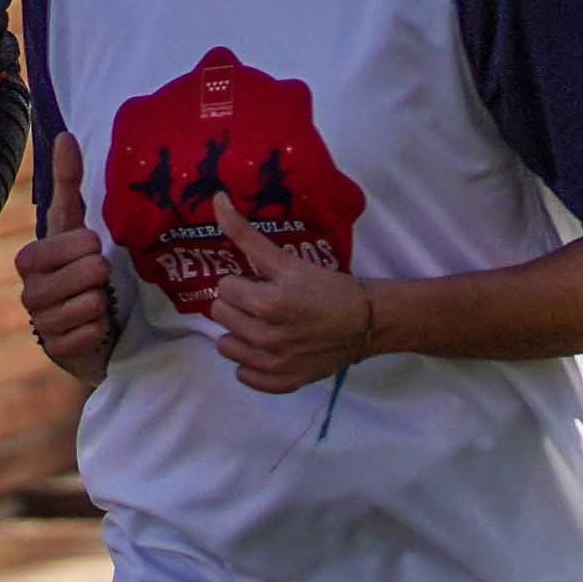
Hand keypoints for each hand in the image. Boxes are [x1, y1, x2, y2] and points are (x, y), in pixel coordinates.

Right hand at [13, 131, 119, 387]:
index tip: (91, 249)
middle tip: (97, 280)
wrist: (86, 325)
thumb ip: (67, 183)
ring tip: (94, 302)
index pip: (74, 242)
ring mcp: (40, 322)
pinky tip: (92, 326)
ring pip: (92, 304)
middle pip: (90, 273)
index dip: (90, 246)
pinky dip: (100, 329)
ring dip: (103, 303)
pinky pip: (92, 333)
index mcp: (30, 257)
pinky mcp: (55, 350)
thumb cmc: (80, 269)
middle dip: (102, 275)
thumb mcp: (75, 226)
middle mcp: (29, 290)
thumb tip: (65, 134)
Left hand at [194, 197, 385, 394]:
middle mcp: (266, 338)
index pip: (225, 289)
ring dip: (239, 334)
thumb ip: (246, 234)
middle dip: (238, 305)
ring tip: (262, 325)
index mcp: (267, 304)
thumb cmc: (329, 287)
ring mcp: (273, 364)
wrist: (366, 321)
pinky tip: (268, 348)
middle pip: (221, 316)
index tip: (260, 283)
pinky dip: (251, 363)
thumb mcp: (289, 260)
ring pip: (226, 346)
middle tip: (262, 301)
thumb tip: (216, 199)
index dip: (242, 282)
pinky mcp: (282, 381)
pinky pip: (244, 376)